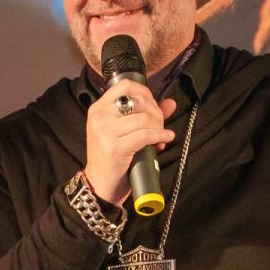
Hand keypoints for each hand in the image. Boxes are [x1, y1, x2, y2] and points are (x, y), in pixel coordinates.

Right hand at [83, 81, 177, 204]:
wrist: (99, 184)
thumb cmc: (112, 158)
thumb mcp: (123, 132)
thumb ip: (145, 114)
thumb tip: (171, 103)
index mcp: (98, 108)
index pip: (125, 85)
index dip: (144, 92)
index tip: (153, 105)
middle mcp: (99, 116)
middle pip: (138, 101)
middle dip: (156, 113)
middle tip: (159, 125)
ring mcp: (105, 131)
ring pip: (144, 118)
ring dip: (158, 127)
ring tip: (160, 137)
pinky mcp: (115, 147)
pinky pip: (145, 135)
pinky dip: (160, 136)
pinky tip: (165, 139)